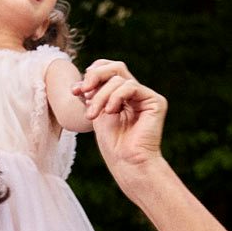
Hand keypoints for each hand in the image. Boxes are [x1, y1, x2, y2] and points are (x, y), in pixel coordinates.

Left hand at [87, 68, 168, 185]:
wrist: (127, 162)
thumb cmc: (112, 144)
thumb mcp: (97, 111)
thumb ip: (95, 91)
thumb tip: (88, 70)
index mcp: (122, 95)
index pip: (108, 69)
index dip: (92, 73)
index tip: (76, 91)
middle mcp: (135, 93)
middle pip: (115, 67)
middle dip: (95, 77)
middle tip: (82, 91)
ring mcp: (146, 96)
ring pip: (119, 79)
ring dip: (101, 96)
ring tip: (94, 114)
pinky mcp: (156, 101)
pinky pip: (131, 86)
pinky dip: (116, 96)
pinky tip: (110, 111)